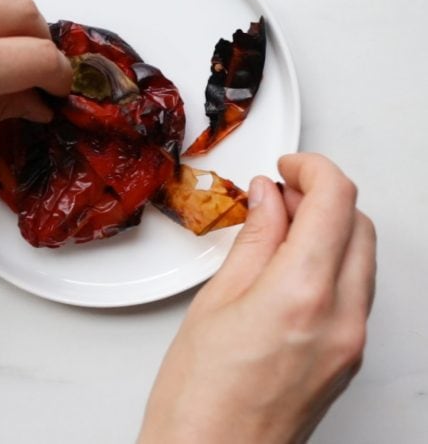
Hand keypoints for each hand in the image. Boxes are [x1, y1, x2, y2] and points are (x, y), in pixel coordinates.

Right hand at [139, 153, 375, 443]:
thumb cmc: (199, 396)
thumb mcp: (217, 300)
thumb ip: (255, 239)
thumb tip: (268, 198)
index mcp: (302, 294)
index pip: (336, 200)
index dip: (313, 168)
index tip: (288, 165)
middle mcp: (342, 318)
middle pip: (359, 224)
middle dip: (323, 195)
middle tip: (280, 192)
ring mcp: (352, 341)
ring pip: (362, 255)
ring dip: (330, 226)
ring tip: (280, 226)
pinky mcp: (348, 357)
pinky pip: (355, 289)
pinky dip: (331, 260)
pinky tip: (291, 262)